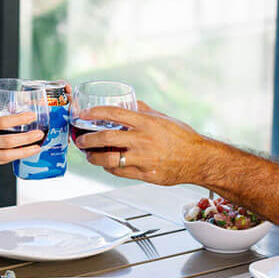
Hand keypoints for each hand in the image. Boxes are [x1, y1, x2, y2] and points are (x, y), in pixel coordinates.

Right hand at [0, 111, 44, 172]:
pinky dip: (8, 158)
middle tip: (40, 134)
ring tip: (36, 148)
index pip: (2, 121)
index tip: (32, 115)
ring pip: (6, 156)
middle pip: (9, 141)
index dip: (20, 119)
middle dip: (28, 138)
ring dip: (24, 152)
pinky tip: (17, 155)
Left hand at [73, 101, 209, 185]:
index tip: (83, 114)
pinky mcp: (145, 174)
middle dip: (87, 139)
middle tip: (80, 140)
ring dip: (94, 157)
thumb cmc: (182, 137)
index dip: (95, 113)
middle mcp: (143, 139)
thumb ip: (144, 110)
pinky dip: (109, 168)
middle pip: (106, 137)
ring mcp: (144, 158)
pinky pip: (120, 172)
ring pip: (109, 159)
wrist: (198, 159)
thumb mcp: (163, 118)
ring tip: (89, 155)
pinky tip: (106, 165)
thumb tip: (127, 103)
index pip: (114, 113)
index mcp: (146, 122)